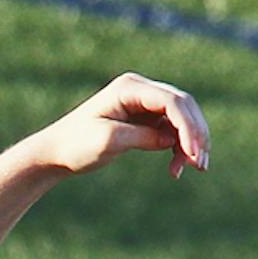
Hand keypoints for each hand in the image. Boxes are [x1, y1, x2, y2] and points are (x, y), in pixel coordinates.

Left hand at [26, 73, 209, 179]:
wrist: (56, 152)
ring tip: (195, 169)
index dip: (188, 126)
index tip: (193, 154)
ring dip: (191, 143)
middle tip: (201, 164)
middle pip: (183, 105)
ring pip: (181, 119)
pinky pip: (172, 131)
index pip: (171, 100)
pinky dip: (179, 149)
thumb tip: (172, 139)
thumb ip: (142, 137)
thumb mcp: (108, 141)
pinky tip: (175, 170)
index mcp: (130, 88)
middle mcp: (140, 91)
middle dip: (196, 133)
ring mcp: (144, 105)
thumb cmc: (75, 145)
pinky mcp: (145, 121)